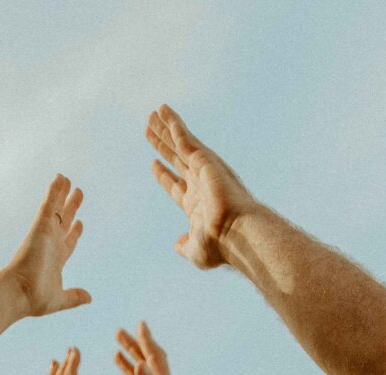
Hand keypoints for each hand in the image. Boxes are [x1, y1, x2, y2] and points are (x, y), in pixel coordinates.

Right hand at [7, 176, 91, 317]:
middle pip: (63, 221)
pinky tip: (60, 178)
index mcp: (56, 261)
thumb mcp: (60, 299)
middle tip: (78, 193)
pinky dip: (55, 191)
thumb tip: (89, 297)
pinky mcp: (41, 226)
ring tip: (68, 179)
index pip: (67, 242)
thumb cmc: (34, 299)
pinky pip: (49, 204)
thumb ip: (74, 297)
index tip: (79, 223)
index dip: (74, 233)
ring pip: (56, 209)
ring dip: (62, 194)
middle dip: (70, 208)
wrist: (19, 293)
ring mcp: (45, 234)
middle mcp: (51, 244)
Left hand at [146, 105, 258, 269]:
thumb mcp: (195, 251)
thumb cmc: (220, 246)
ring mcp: (202, 170)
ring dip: (165, 129)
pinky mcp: (204, 160)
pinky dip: (174, 124)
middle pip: (175, 159)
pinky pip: (185, 138)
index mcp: (196, 204)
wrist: (236, 233)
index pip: (176, 185)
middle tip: (149, 130)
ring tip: (152, 115)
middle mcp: (199, 184)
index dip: (163, 174)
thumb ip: (185, 246)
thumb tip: (177, 245)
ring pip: (179, 144)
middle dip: (162, 145)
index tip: (153, 164)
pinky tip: (163, 111)